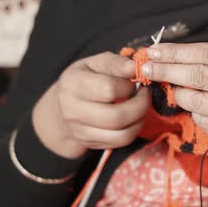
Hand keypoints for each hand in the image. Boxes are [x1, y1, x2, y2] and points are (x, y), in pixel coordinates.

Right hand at [33, 52, 150, 158]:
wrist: (61, 105)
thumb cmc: (84, 79)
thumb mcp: (95, 63)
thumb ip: (115, 63)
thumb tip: (136, 67)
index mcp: (73, 84)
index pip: (109, 89)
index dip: (129, 85)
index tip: (135, 81)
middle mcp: (73, 110)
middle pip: (116, 117)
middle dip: (141, 106)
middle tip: (146, 95)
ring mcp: (80, 130)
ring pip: (121, 134)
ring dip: (140, 120)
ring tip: (142, 107)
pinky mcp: (89, 143)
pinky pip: (120, 142)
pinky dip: (134, 130)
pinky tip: (134, 118)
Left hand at [141, 43, 207, 168]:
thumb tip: (166, 56)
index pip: (206, 53)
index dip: (176, 53)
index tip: (153, 52)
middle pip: (199, 76)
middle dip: (168, 71)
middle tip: (146, 69)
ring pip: (198, 102)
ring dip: (180, 95)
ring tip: (176, 91)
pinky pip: (204, 121)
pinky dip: (195, 113)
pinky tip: (200, 108)